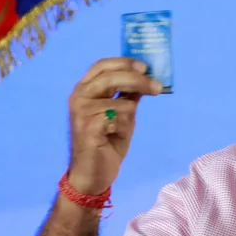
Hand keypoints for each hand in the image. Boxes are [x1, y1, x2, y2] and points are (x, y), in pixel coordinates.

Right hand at [67, 58, 162, 194]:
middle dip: (137, 80)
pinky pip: (117, 118)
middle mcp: (79, 97)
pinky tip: (113, 137)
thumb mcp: (122, 114)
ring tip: (123, 127)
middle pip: (111, 76)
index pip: (102, 65)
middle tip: (157, 86)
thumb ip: (128, 95)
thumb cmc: (107, 142)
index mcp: (85, 89)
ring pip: (119, 101)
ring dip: (129, 114)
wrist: (93, 173)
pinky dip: (123, 127)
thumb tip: (146, 77)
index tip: (145, 66)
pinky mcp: (87, 127)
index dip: (124, 62)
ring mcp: (81, 111)